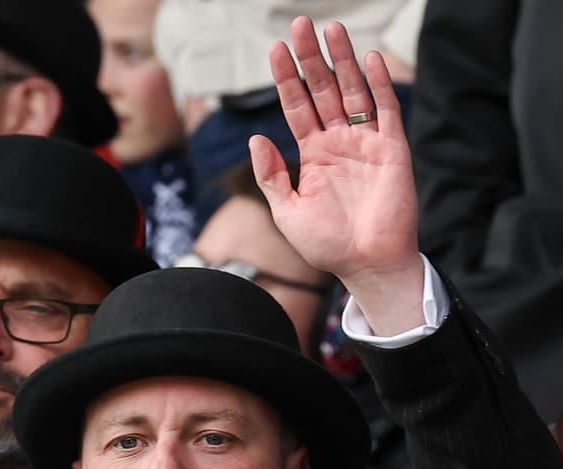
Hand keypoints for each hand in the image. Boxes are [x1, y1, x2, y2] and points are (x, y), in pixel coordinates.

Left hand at [249, 17, 422, 290]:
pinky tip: (368, 58)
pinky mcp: (392, 150)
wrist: (366, 264)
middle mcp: (339, 142)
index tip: (275, 49)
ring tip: (332, 29)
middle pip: (323, 90)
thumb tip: (255, 138)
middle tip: (300, 24)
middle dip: (311, 58)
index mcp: (313, 154)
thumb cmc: (326, 244)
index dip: (286, 78)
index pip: (297, 106)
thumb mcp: (286, 211)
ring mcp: (366, 143)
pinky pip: (385, 110)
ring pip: (353, 91)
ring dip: (343, 60)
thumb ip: (270, 175)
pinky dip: (378, 84)